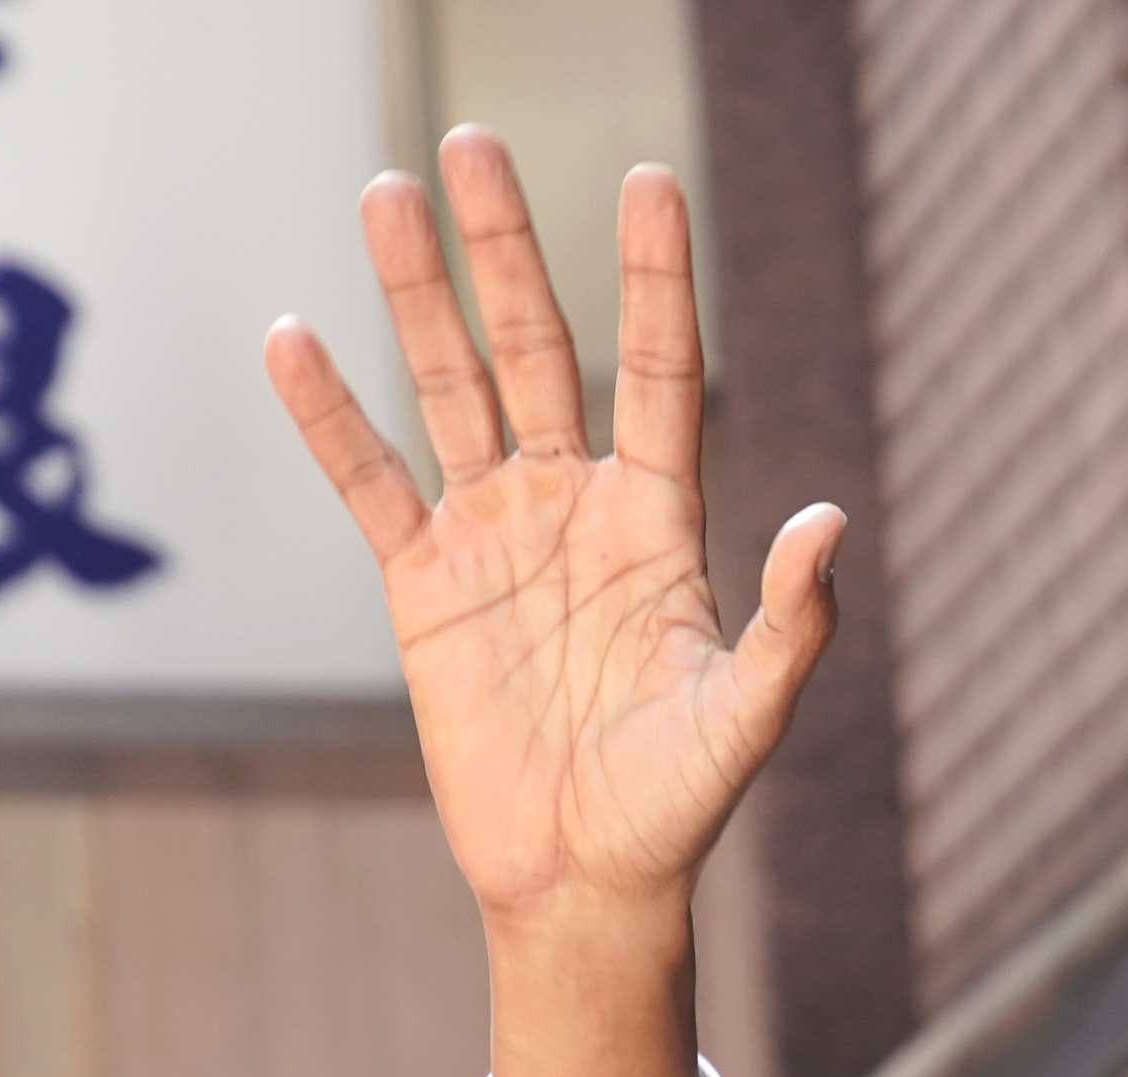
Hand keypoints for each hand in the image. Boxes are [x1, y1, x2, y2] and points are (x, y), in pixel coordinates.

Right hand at [266, 137, 835, 1076]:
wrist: (587, 881)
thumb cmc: (678, 805)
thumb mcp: (747, 717)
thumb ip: (791, 625)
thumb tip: (833, 523)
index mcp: (660, 521)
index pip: (662, 371)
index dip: (655, 278)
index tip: (649, 177)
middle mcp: (573, 505)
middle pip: (539, 349)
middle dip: (508, 249)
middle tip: (475, 143)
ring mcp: (494, 536)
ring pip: (450, 388)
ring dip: (417, 295)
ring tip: (387, 191)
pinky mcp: (422, 585)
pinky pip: (370, 483)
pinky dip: (330, 417)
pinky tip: (295, 339)